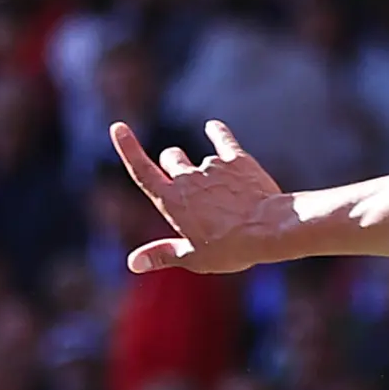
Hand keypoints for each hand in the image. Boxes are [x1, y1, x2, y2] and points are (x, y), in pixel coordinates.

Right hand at [112, 119, 294, 274]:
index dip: (127, 148)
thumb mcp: (194, 259)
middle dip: (172, 163)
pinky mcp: (236, 160)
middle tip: (185, 179)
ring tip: (220, 188)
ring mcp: (212, 166)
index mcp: (171, 201)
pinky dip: (217, 132)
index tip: (118, 126)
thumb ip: (162, 255)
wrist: (270, 230)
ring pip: (199, 157)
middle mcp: (187, 178)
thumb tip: (132, 263)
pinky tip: (213, 127)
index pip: (141, 170)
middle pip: (170, 158)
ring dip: (203, 166)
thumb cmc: (231, 249)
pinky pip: (222, 139)